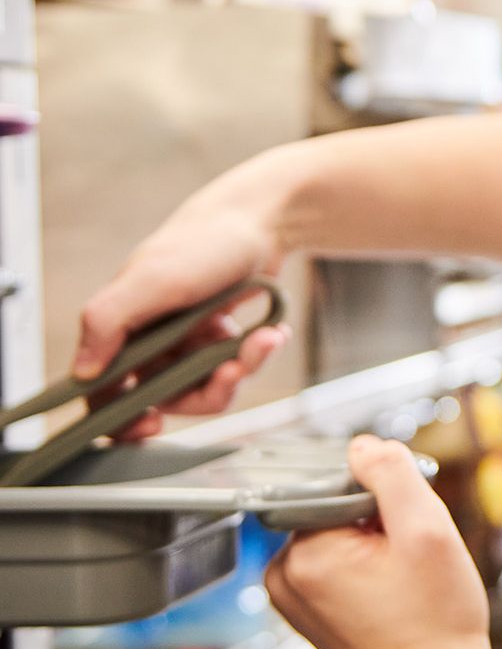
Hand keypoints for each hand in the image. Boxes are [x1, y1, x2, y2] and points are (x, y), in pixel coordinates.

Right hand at [72, 184, 289, 439]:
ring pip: (207, 387)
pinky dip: (256, 354)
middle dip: (206, 390)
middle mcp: (150, 340)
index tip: (152, 426)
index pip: (104, 392)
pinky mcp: (218, 340)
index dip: (121, 419)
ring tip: (264, 340)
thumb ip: (109, 321)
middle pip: (168, 399)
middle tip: (231, 371)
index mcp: (120, 328)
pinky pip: (234, 368)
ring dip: (240, 368)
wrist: (263, 222)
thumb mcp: (153, 280)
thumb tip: (83, 373)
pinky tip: (272, 332)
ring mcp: (186, 342)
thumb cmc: (204, 243)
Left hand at [265, 436, 493, 648]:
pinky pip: (336, 557)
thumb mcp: (428, 532)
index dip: (382, 494)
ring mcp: (293, 593)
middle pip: (336, 505)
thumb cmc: (435, 623)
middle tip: (409, 553)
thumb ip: (392, 474)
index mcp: (306, 553)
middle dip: (378, 517)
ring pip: (338, 529)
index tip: (406, 526)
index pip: (338, 483)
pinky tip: (390, 583)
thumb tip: (363, 445)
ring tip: (400, 571)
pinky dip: (365, 560)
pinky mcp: (307, 604)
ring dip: (373, 538)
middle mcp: (285, 573)